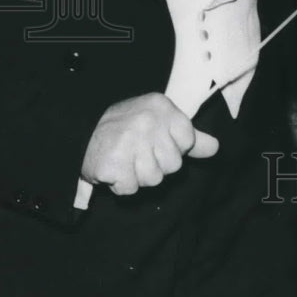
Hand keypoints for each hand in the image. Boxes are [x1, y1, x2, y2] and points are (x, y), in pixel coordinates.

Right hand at [81, 93, 218, 195]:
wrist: (81, 131)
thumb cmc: (126, 127)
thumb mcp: (160, 120)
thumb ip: (189, 136)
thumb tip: (216, 148)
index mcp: (162, 107)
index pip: (188, 142)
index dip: (173, 148)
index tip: (156, 141)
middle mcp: (147, 121)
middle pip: (173, 165)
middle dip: (157, 165)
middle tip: (138, 153)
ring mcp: (129, 142)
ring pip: (154, 179)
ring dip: (139, 176)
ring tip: (127, 160)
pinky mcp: (112, 164)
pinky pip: (130, 189)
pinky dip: (122, 185)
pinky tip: (114, 169)